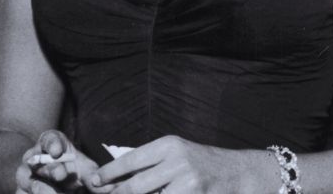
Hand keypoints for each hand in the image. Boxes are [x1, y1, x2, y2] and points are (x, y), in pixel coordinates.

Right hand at [17, 130, 98, 192]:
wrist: (52, 180)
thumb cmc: (69, 168)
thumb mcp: (83, 168)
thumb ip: (93, 175)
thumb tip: (107, 187)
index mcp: (49, 145)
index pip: (48, 139)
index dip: (52, 143)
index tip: (57, 151)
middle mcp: (33, 158)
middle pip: (38, 162)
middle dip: (50, 168)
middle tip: (62, 174)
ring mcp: (25, 177)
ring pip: (28, 181)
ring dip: (41, 188)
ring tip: (55, 193)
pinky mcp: (21, 192)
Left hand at [87, 136, 252, 193]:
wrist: (239, 173)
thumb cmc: (201, 164)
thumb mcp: (177, 154)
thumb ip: (150, 163)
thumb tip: (113, 179)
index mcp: (169, 145)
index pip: (130, 160)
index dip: (108, 174)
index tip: (94, 182)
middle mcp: (177, 161)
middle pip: (134, 187)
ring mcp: (187, 182)